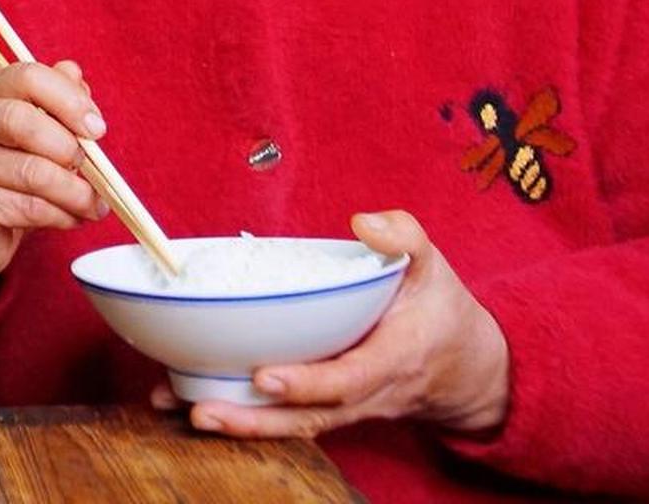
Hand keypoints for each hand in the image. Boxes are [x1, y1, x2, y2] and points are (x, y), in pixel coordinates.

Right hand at [0, 60, 107, 312]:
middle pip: (22, 122)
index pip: (28, 77)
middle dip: (68, 148)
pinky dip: (62, 215)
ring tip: (94, 204)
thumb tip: (76, 74)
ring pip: (31, 173)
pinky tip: (73, 217)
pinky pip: (28, 208)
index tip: (97, 129)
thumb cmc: (11, 170)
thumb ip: (57, 101)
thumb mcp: (38, 130)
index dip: (69, 100)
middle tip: (94, 170)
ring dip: (75, 192)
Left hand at [150, 211, 510, 439]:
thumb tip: (364, 222)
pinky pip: (284, 421)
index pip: (348, 379)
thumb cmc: (440, 312)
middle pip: (307, 418)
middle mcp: (364, 394)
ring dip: (237, 424)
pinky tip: (188, 403)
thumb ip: (404, 238)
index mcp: (392, 359)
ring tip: (181, 410)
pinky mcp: (326, 409)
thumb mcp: (432, 267)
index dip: (306, 382)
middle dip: (254, 420)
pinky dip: (241, 417)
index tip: (263, 376)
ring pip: (290, 426)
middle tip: (202, 411)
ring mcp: (344, 408)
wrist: (466, 370)